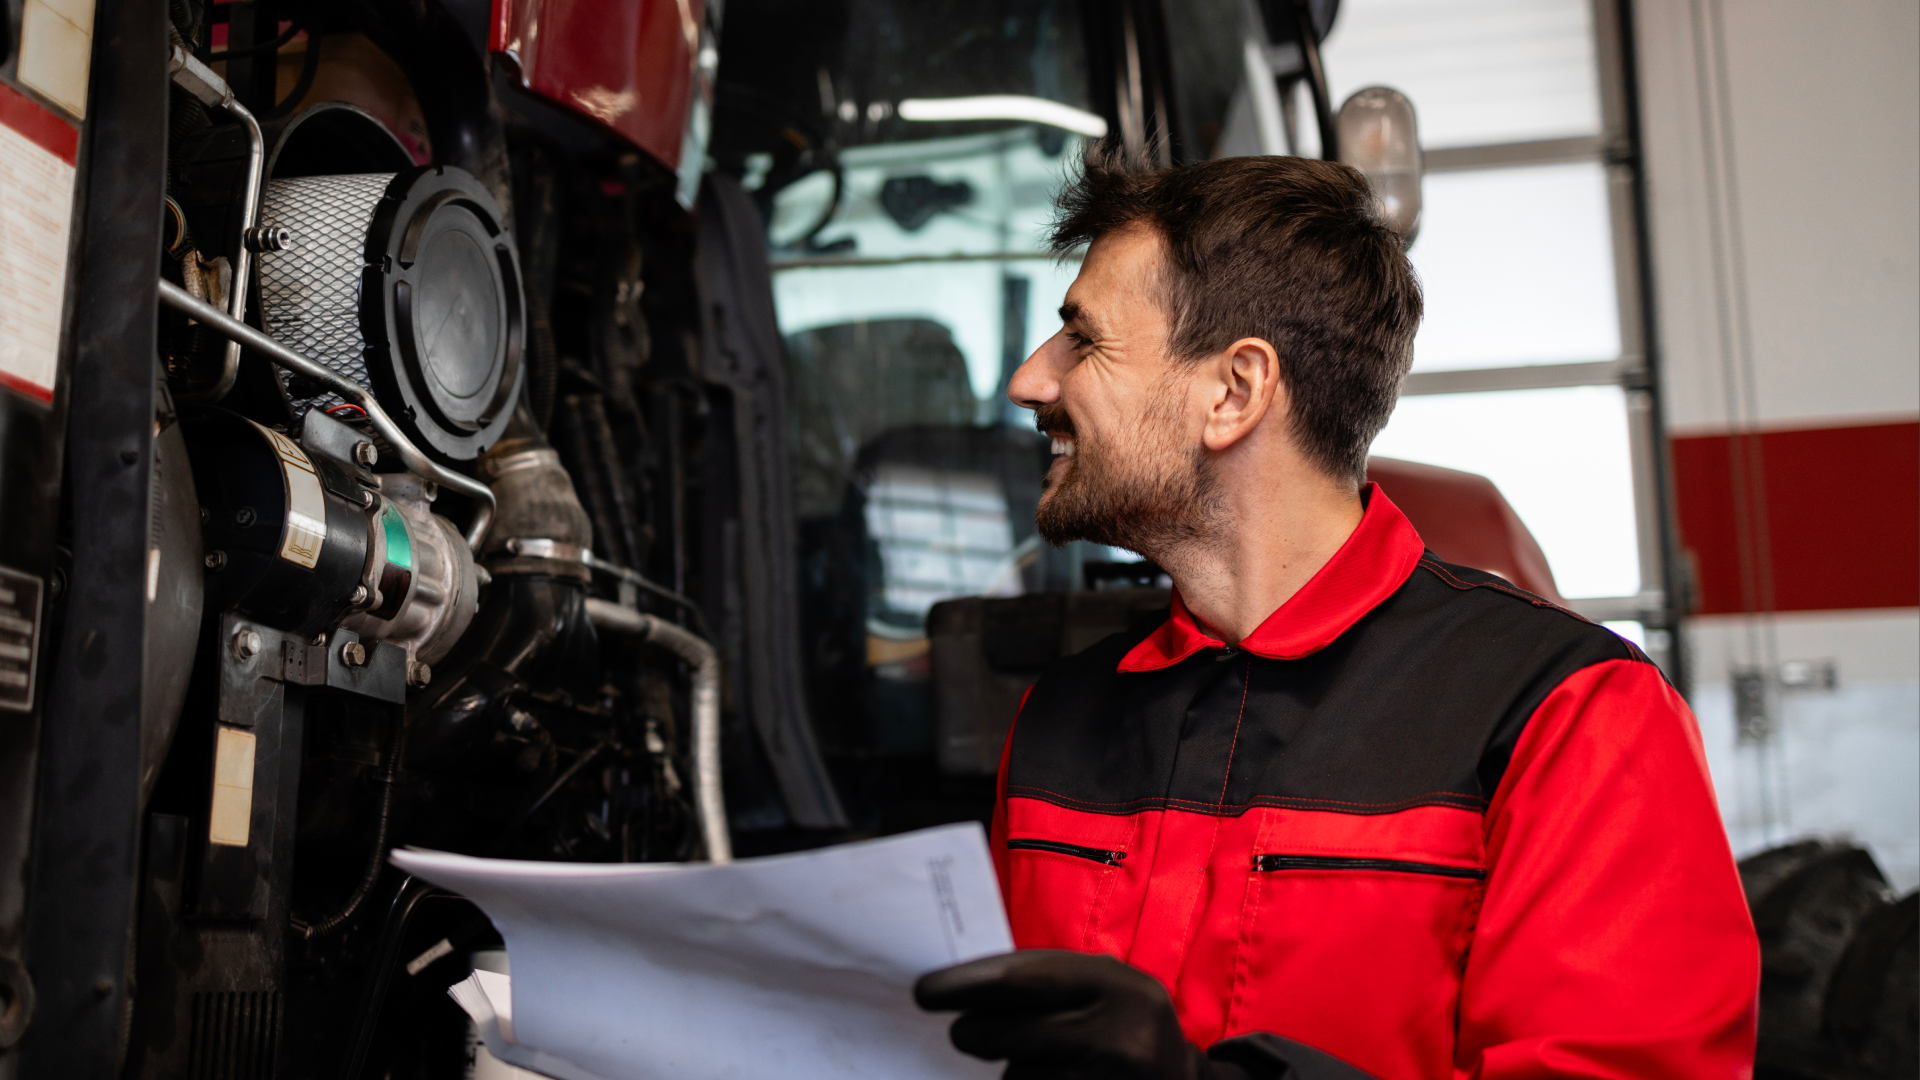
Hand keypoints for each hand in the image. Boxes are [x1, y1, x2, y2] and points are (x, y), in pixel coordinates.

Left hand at [915, 949, 1234, 1079]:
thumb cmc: (1125, 1026)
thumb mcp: (1102, 988)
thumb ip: (1047, 985)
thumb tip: (965, 991)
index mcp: (1116, 984)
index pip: (1026, 978)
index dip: (969, 984)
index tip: (927, 991)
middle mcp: (1120, 1032)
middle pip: (1014, 1033)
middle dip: (976, 1033)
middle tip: (964, 1033)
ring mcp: (1113, 1076)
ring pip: (1021, 1076)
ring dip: (1014, 1070)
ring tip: (1044, 1061)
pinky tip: (1052, 1077)